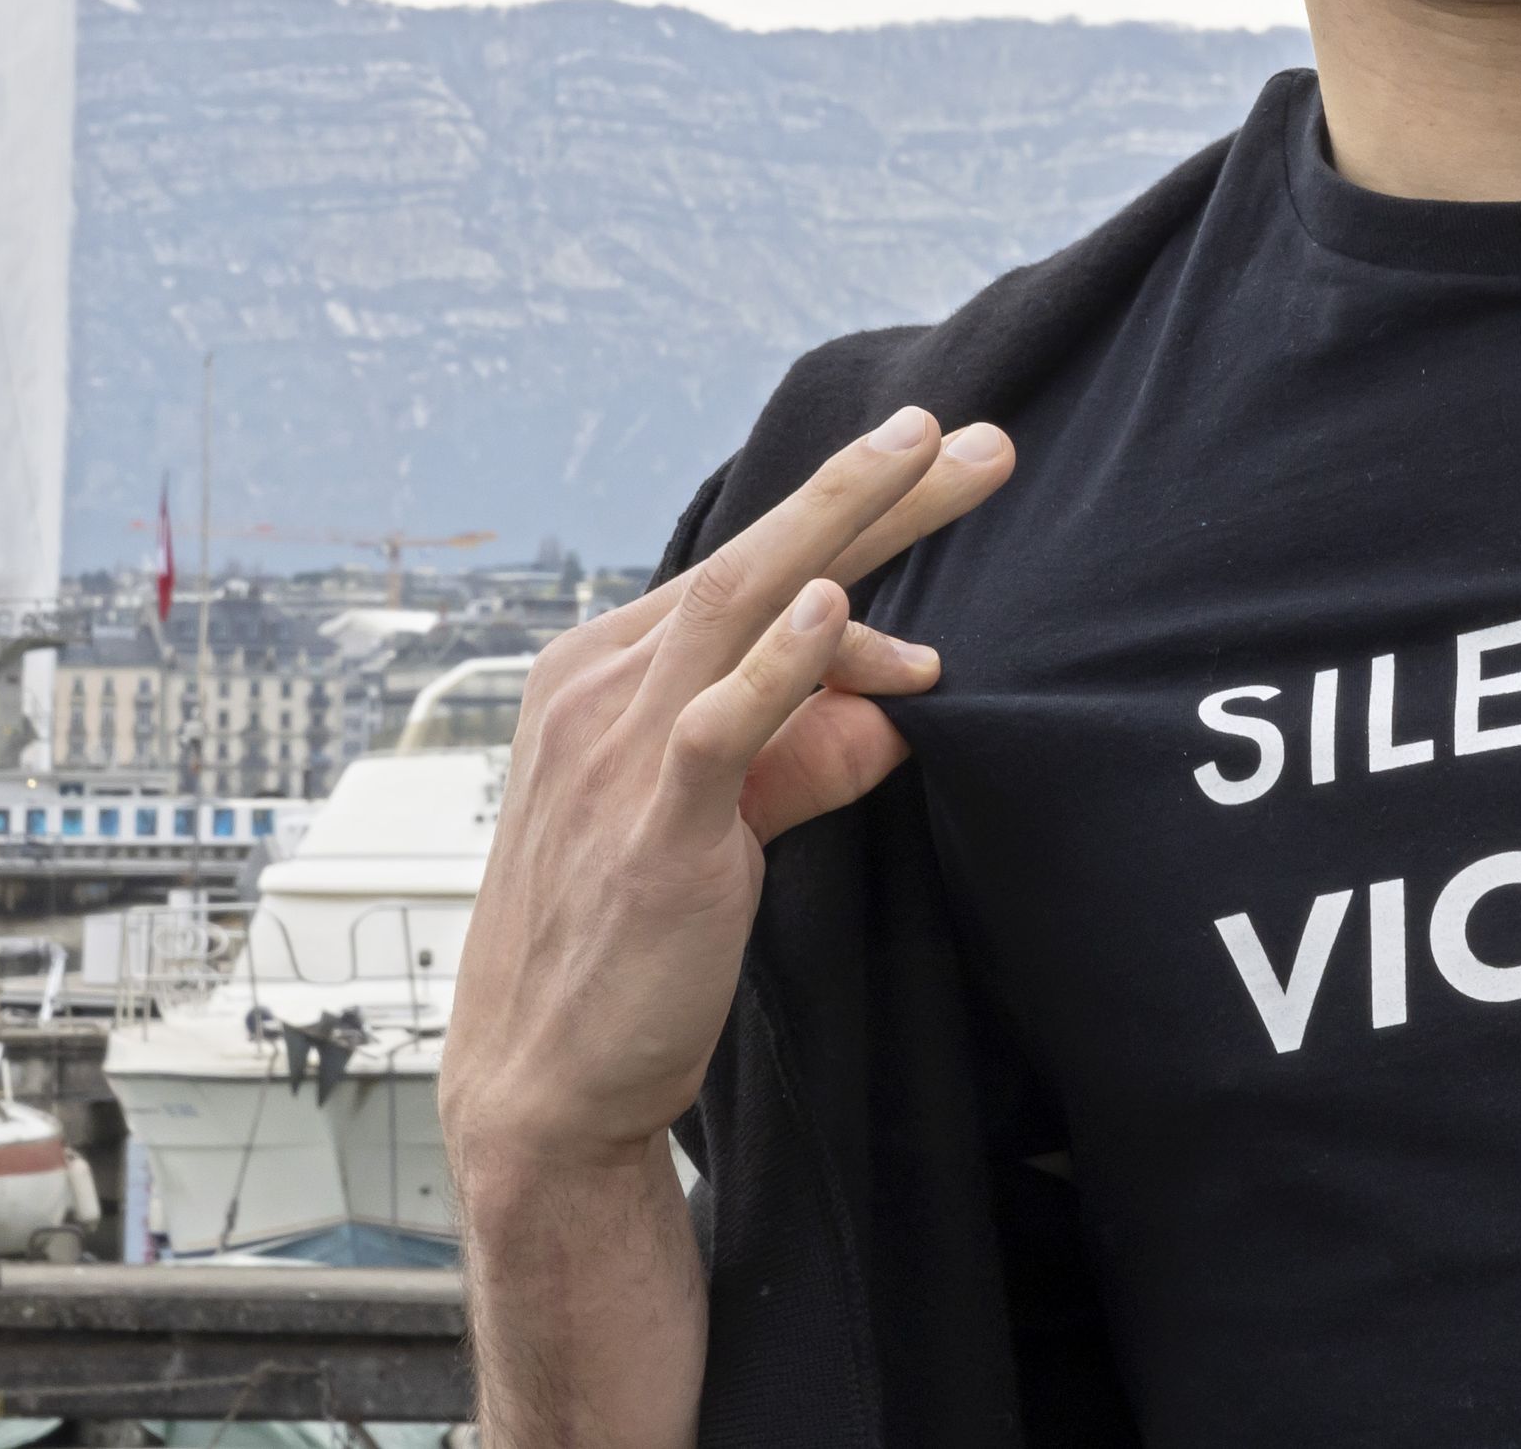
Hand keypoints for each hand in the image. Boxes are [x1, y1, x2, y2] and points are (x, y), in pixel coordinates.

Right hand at [440, 407, 1016, 1178]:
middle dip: (871, 489)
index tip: (946, 467)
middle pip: (756, 560)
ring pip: (736, 604)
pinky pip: (717, 723)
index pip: (749, 571)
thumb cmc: (629, 945)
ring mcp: (616, 751)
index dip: (855, 515)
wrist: (548, 1083)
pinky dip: (777, 661)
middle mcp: (599, 688)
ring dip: (843, 524)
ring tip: (925, 460)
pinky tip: (830, 608)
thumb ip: (803, 754)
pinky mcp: (652, 826)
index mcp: (606, 673)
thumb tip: (900, 707)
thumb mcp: (725, 823)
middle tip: (972, 438)